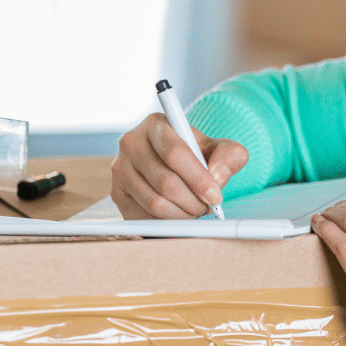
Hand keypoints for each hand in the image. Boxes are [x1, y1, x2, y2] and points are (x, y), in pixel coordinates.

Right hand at [111, 112, 247, 218]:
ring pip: (155, 203)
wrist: (172, 161)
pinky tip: (179, 214)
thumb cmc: (195, 154)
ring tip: (196, 209)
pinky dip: (167, 222)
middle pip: (165, 182)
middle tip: (208, 207)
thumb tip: (218, 176)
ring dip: (182, 214)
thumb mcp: (217, 148)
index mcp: (156, 124)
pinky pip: (144, 217)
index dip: (198, 179)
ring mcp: (120, 168)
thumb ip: (229, 155)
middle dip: (193, 201)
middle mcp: (131, 143)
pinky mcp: (117, 192)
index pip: (175, 153)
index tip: (215, 196)